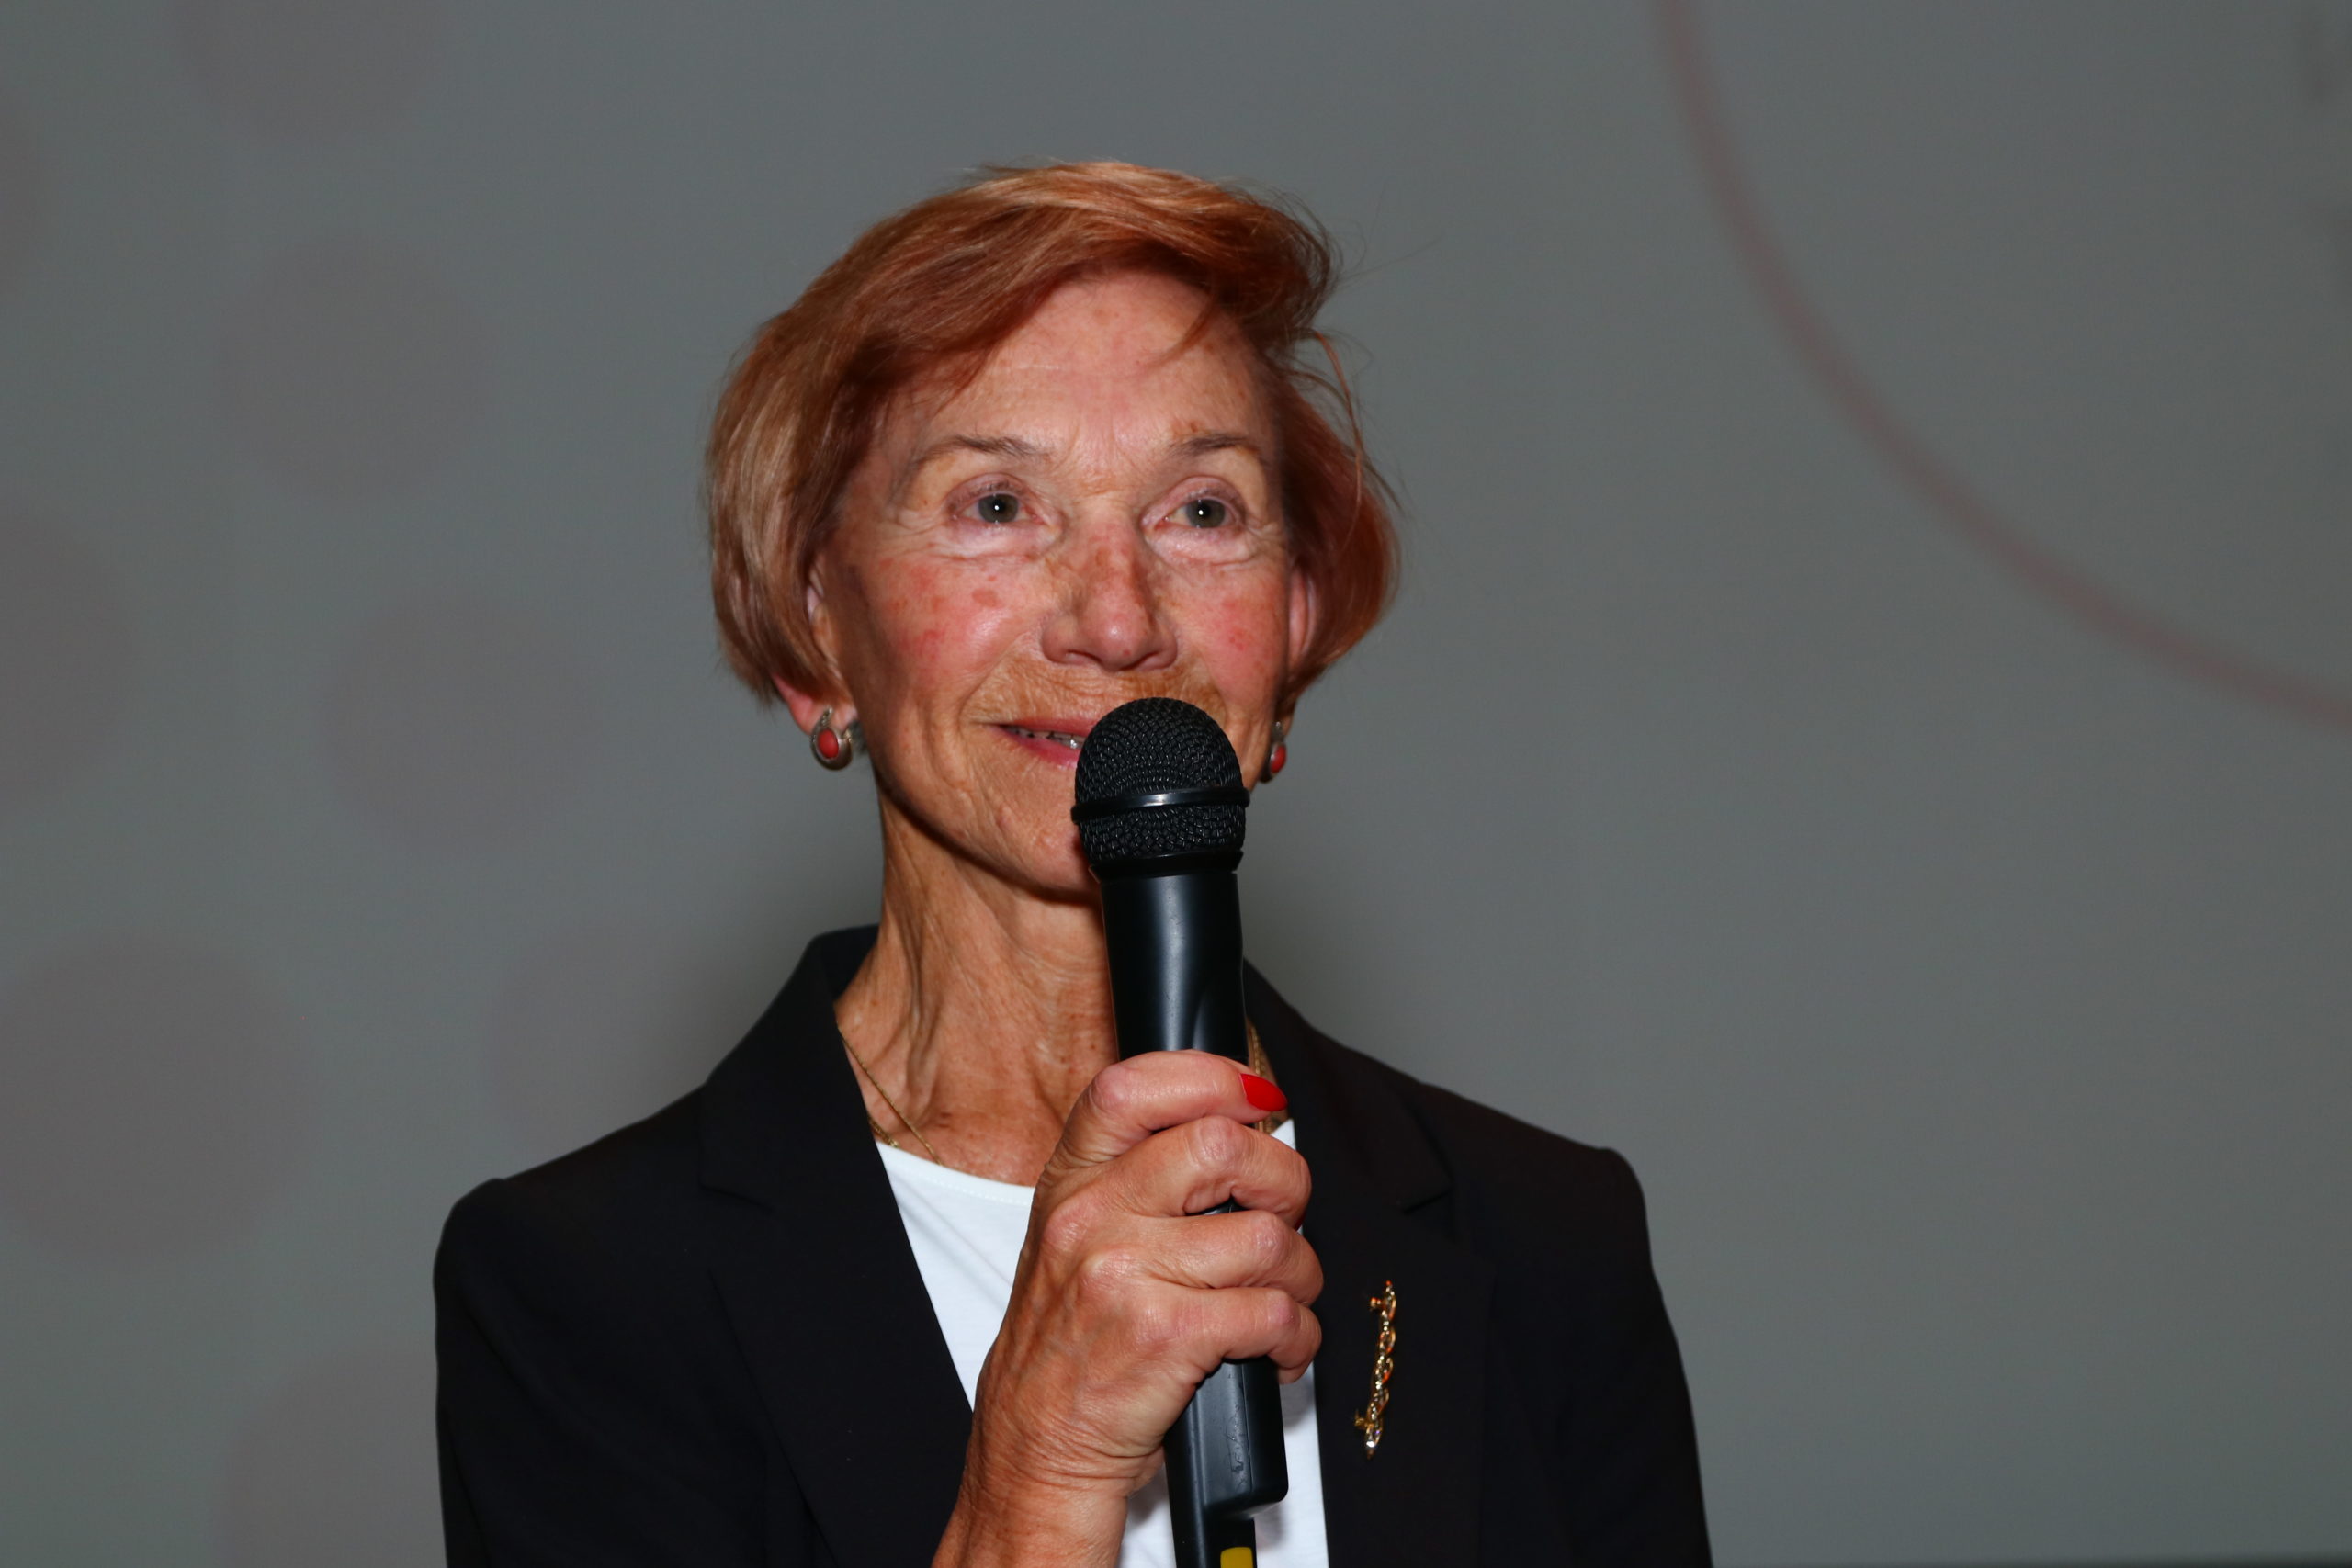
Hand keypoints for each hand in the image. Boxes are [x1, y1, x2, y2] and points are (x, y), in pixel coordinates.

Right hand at [932, 1052, 1320, 1567]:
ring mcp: (1127, 1275)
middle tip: (1283, 1215)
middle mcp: (1091, 1217)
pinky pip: (1275, 1313)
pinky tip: (1276, 1350)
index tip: (1257, 1100)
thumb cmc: (1070, 1345)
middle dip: (1284, 1182)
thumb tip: (1239, 1127)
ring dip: (1300, 1276)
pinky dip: (1297, 1338)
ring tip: (1280, 1300)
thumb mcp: (1073, 1238)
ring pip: (1267, 1239)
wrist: (1035, 1448)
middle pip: (1223, 1148)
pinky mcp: (1168, 1337)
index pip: (1133, 1087)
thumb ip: (1135, 1178)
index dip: (1211, 1078)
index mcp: (1070, 1182)